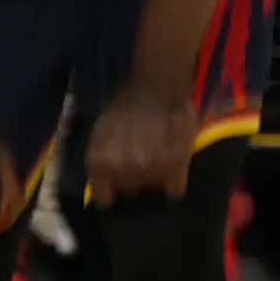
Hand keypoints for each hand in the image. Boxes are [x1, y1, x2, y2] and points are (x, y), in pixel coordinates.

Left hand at [85, 81, 197, 205]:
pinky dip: (174, 179)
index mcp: (103, 162)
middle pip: (131, 189)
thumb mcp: (101, 128)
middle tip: (140, 152)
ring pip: (153, 186)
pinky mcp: (178, 165)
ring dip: (155, 173)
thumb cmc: (127, 101)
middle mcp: (126, 169)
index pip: (105, 198)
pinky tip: (173, 160)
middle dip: (134, 175)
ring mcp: (153, 169)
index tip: (117, 176)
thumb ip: (101, 156)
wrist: (157, 82)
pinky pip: (175, 189)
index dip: (112, 186)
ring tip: (157, 149)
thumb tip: (106, 178)